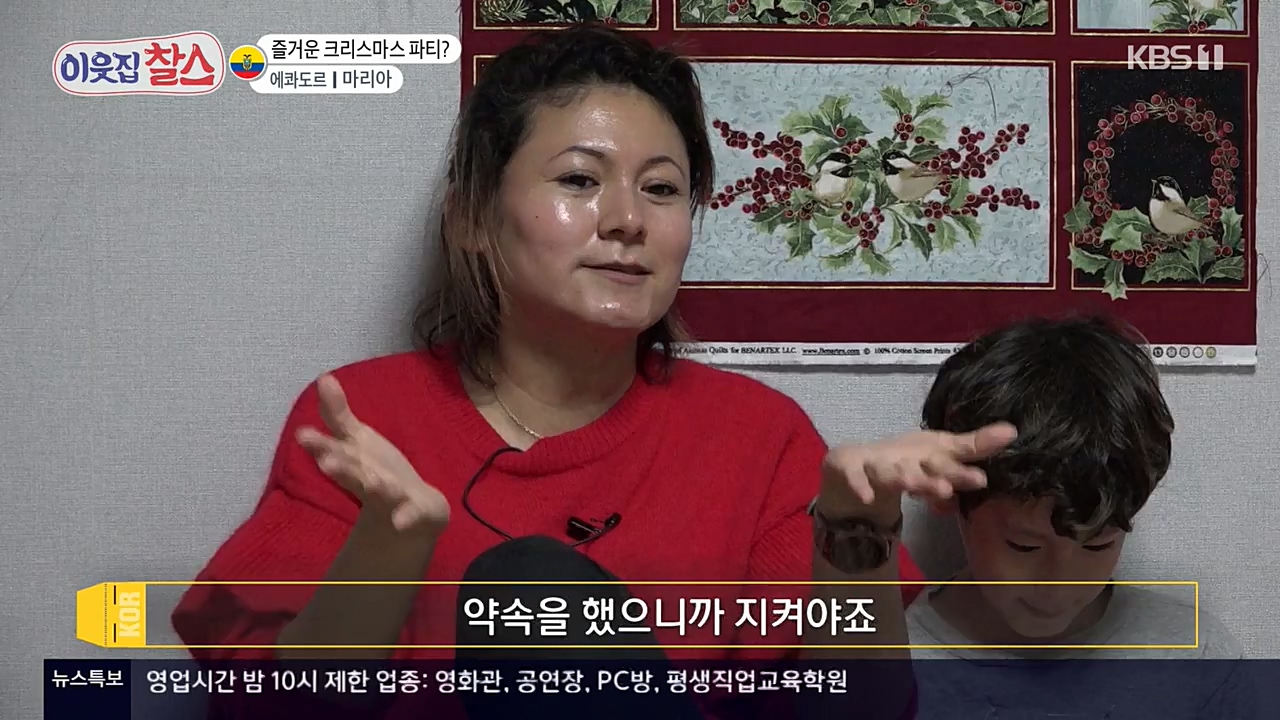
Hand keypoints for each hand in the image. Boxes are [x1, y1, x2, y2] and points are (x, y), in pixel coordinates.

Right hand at [295, 374, 449, 536]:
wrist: (411, 508)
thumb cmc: (376, 469)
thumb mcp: (356, 439)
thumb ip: (337, 414)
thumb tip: (323, 377)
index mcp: (351, 462)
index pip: (334, 450)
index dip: (320, 444)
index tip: (302, 435)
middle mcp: (365, 481)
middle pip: (352, 473)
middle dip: (340, 467)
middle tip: (327, 462)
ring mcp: (389, 497)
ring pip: (379, 491)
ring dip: (374, 486)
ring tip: (372, 483)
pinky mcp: (414, 509)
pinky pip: (411, 513)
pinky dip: (406, 517)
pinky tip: (402, 522)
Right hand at [819, 423, 1017, 522]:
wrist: (855, 461)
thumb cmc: (906, 458)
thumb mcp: (941, 454)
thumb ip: (974, 447)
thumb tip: (1013, 431)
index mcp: (930, 454)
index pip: (951, 461)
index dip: (965, 468)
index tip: (982, 479)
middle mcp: (906, 457)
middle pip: (924, 468)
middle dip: (936, 477)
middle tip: (949, 487)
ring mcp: (877, 463)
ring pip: (892, 474)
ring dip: (903, 479)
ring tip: (912, 486)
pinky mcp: (851, 467)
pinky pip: (854, 477)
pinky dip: (859, 485)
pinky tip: (866, 497)